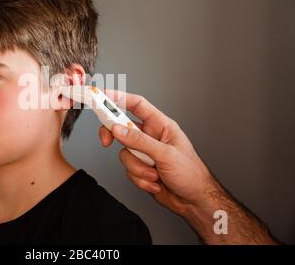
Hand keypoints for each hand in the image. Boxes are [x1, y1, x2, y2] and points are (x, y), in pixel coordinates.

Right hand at [99, 89, 214, 215]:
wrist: (194, 200)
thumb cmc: (191, 174)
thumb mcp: (166, 154)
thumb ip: (140, 141)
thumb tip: (119, 129)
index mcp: (161, 126)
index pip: (137, 105)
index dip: (119, 98)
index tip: (103, 96)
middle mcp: (151, 137)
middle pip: (123, 128)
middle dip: (116, 137)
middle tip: (107, 140)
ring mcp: (145, 153)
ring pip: (125, 154)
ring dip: (138, 168)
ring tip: (154, 173)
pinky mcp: (141, 168)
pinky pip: (128, 170)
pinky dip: (140, 179)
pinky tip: (155, 182)